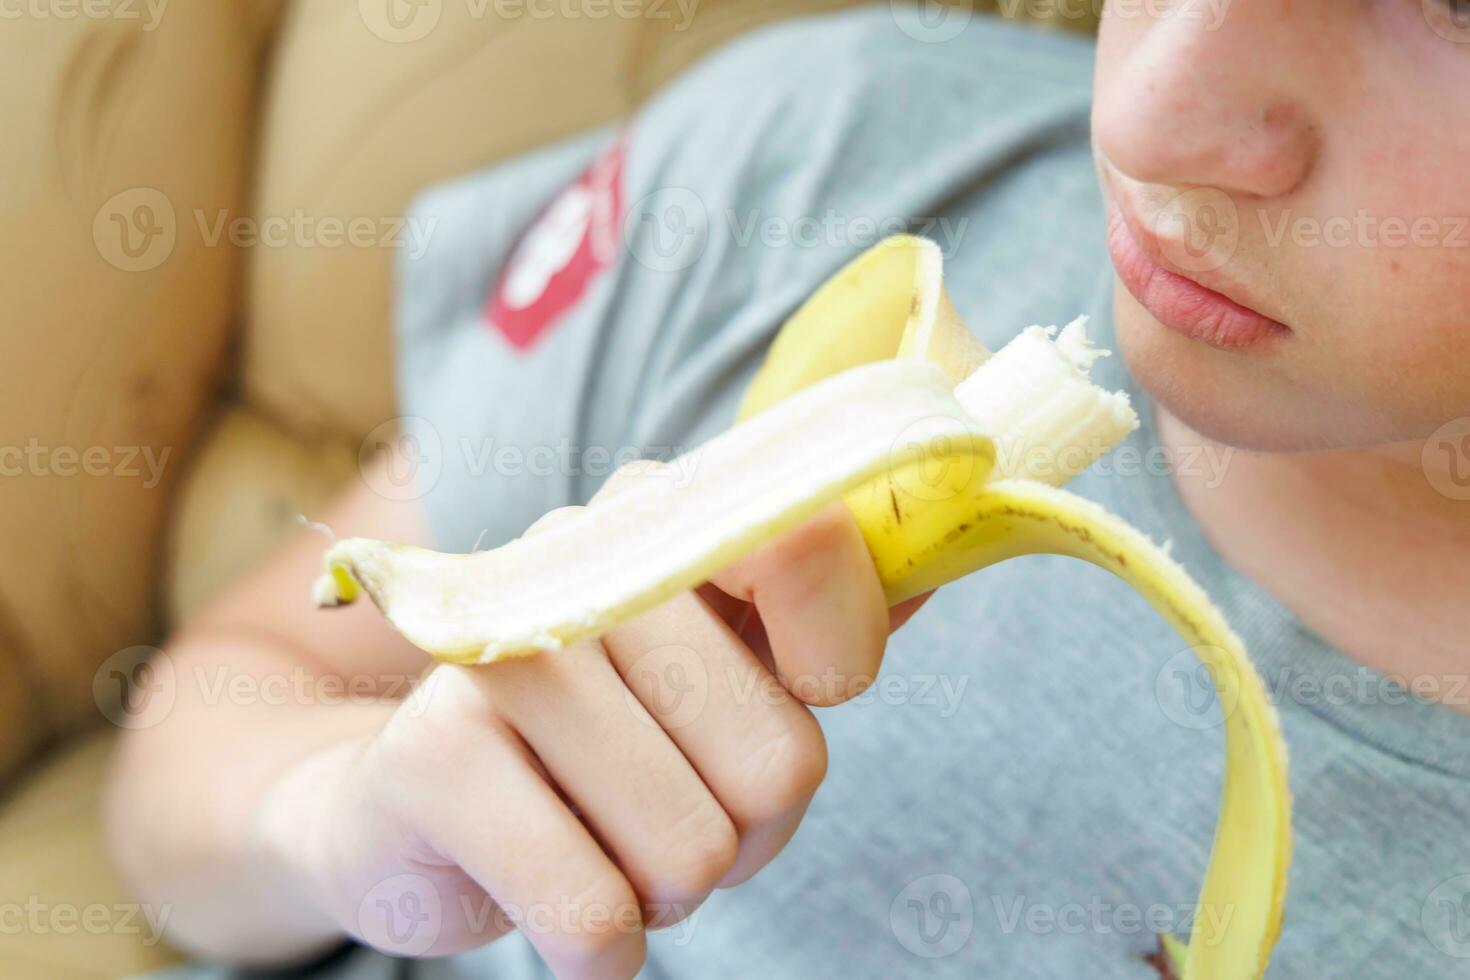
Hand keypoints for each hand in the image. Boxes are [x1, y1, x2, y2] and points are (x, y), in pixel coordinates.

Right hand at [260, 469, 926, 978]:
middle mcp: (582, 556)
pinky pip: (595, 915)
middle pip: (780, 759)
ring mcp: (501, 651)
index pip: (814, 552)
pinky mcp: (431, 757)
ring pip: (693, 848)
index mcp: (668, 516)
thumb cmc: (602, 738)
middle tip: (670, 803)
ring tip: (600, 834)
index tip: (797, 688)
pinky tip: (555, 892)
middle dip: (745, 828)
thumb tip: (944, 561)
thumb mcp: (723, 664)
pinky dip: (600, 944)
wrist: (407, 798)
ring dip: (665, 885)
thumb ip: (826, 615)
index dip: (833, 659)